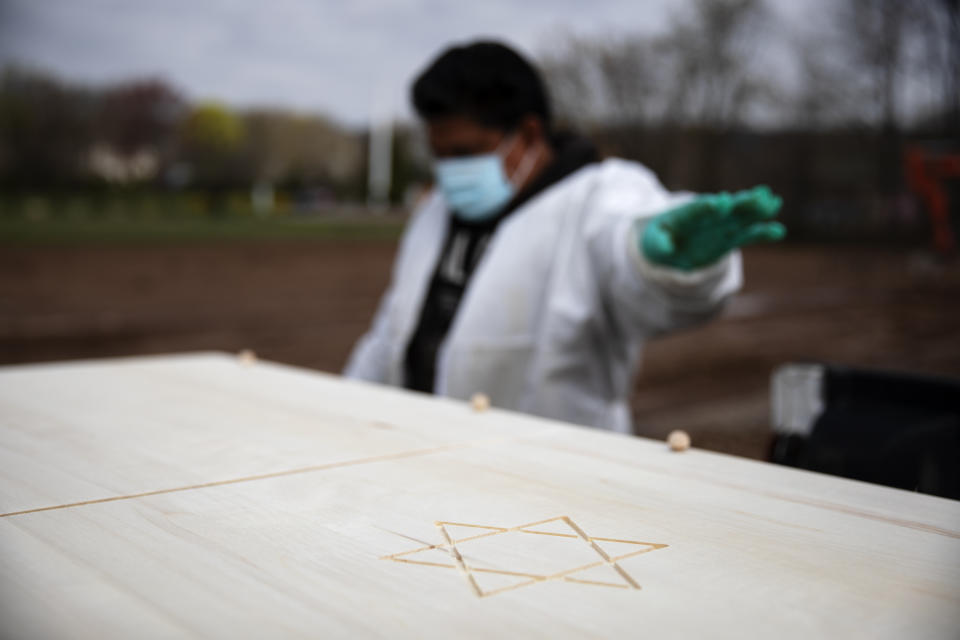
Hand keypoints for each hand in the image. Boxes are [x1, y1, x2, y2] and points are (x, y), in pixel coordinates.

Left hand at [641, 185, 785, 270]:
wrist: (667, 247)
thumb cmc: (659, 239)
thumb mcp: (653, 241)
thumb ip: (660, 243)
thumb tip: (666, 249)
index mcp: (687, 214)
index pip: (697, 209)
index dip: (708, 206)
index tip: (721, 201)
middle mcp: (708, 217)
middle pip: (726, 209)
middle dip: (741, 202)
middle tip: (759, 195)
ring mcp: (720, 228)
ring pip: (741, 218)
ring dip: (756, 212)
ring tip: (774, 203)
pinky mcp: (728, 241)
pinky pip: (746, 236)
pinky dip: (761, 234)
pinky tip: (778, 230)